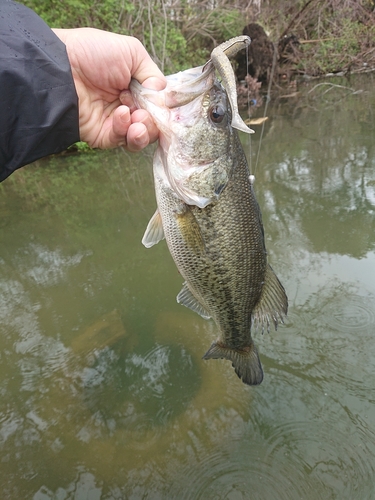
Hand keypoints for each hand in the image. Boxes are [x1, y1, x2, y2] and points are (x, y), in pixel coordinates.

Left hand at [53, 28, 165, 151]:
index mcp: (135, 87)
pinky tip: (120, 115)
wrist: (61, 68)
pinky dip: (124, 130)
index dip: (162, 110)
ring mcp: (115, 123)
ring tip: (137, 119)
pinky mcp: (102, 136)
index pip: (157, 107)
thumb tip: (162, 97)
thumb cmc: (92, 53)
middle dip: (153, 122)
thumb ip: (152, 75)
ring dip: (143, 130)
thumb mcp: (132, 52)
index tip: (162, 106)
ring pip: (139, 138)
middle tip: (144, 113)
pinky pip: (121, 141)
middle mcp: (127, 106)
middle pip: (152, 126)